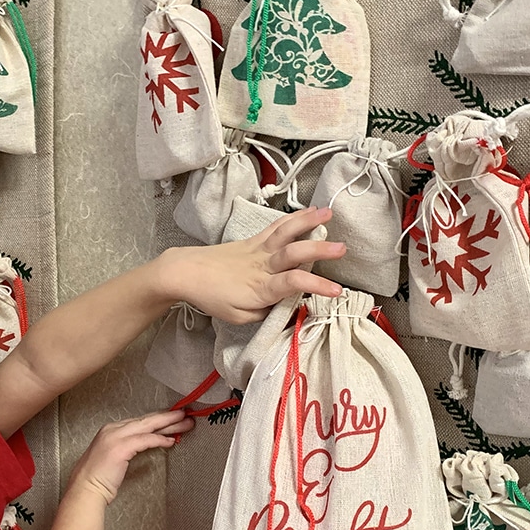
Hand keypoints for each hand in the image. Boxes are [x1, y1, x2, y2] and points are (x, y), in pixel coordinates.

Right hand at [67, 409, 193, 504]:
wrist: (84, 490)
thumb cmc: (98, 480)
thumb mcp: (113, 458)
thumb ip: (128, 448)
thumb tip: (146, 444)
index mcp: (111, 430)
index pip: (139, 422)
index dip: (158, 420)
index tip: (173, 419)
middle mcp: (113, 429)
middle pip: (146, 420)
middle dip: (167, 417)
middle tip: (185, 414)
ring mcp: (115, 437)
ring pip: (148, 426)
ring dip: (169, 424)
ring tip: (185, 422)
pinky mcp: (120, 447)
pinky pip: (145, 440)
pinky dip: (159, 439)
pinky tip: (171, 441)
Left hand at [163, 207, 345, 323]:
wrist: (186, 272)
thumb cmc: (212, 297)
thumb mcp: (239, 317)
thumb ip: (266, 313)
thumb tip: (287, 307)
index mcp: (260, 288)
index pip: (292, 284)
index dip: (316, 286)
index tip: (337, 290)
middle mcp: (262, 266)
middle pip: (293, 254)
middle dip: (319, 250)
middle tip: (342, 248)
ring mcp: (258, 249)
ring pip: (285, 232)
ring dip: (308, 221)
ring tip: (328, 212)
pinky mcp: (253, 239)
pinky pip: (276, 227)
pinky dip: (294, 218)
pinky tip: (309, 211)